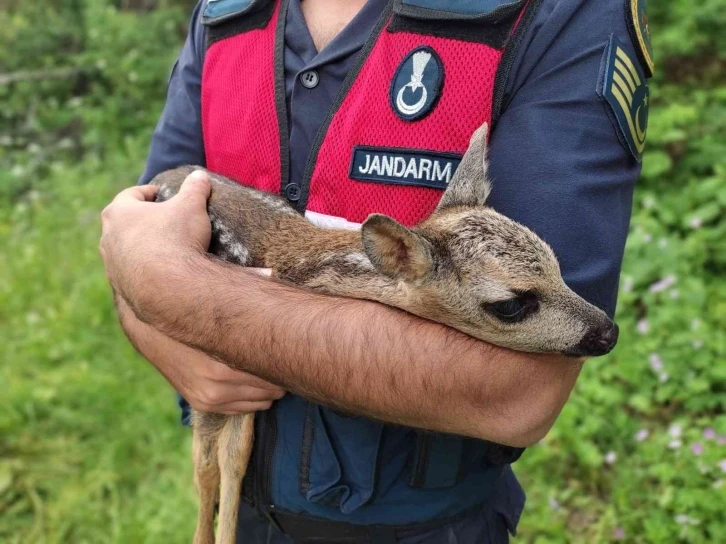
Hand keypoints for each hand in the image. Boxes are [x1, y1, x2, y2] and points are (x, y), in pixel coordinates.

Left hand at [99, 170, 211, 309]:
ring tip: (161, 248)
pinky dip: (143, 269)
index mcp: (119, 212)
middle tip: (162, 220)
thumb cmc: (177, 239)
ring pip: (124, 249)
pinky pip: (131, 272)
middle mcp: (108, 236)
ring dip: (139, 246)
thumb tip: (200, 176)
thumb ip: (195, 188)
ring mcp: (112, 264)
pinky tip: (160, 272)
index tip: (163, 194)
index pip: (132, 194)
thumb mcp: (192, 206)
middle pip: (124, 221)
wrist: (170, 287)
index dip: (150, 192)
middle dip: (142, 219)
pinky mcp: (120, 286)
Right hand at [117, 295, 284, 413]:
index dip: (288, 356)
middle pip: (272, 387)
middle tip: (285, 357)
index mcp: (225, 356)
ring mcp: (209, 396)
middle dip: (281, 373)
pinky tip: (253, 380)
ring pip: (262, 401)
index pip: (274, 366)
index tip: (295, 347)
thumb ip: (245, 285)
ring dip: (269, 387)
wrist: (146, 328)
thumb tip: (271, 273)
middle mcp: (218, 382)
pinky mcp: (202, 403)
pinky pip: (244, 409)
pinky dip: (253, 397)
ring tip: (269, 367)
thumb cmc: (189, 308)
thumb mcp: (214, 297)